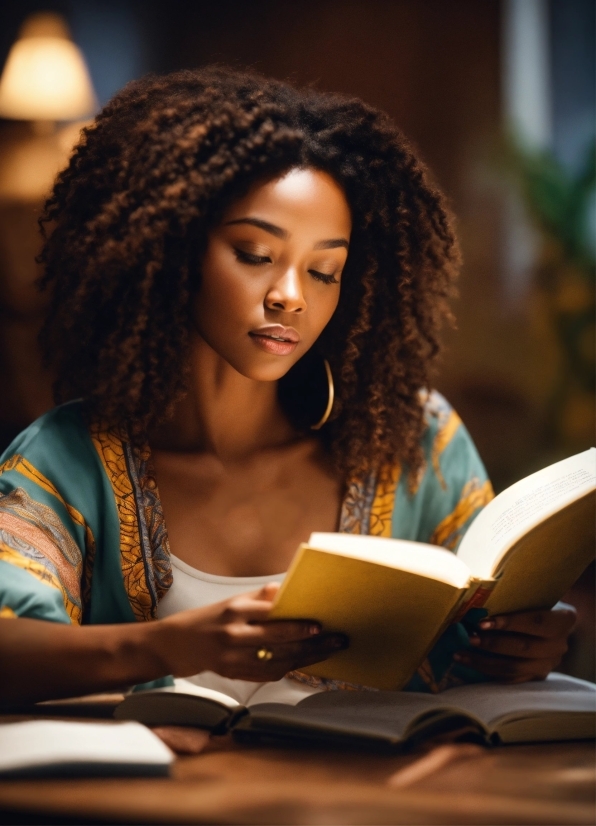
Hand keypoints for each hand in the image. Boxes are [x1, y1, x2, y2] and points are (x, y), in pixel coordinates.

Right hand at [156, 582, 347, 681]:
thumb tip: (284, 589)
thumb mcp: (230, 601)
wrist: (174, 644)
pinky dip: (287, 669)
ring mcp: (232, 657)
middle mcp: (233, 634)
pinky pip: (266, 673)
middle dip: (311, 642)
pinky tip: (304, 664)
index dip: (297, 623)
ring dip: (305, 658)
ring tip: (327, 652)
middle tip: (336, 640)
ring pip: (276, 660)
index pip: (272, 617)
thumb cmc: (207, 618)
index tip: (319, 625)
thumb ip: (258, 598)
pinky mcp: (232, 673)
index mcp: (234, 610)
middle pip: (279, 641)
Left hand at [454, 604, 576, 682]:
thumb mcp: (529, 595)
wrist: (545, 619)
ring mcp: (548, 664)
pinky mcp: (535, 677)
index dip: (508, 623)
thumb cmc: (531, 600)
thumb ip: (512, 597)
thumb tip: (474, 593)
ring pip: (514, 668)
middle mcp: (559, 645)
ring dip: (484, 662)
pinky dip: (487, 671)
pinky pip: (510, 678)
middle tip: (468, 638)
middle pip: (523, 647)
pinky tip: (467, 663)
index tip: (482, 622)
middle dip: (492, 644)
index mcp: (563, 620)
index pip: (535, 622)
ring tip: (460, 654)